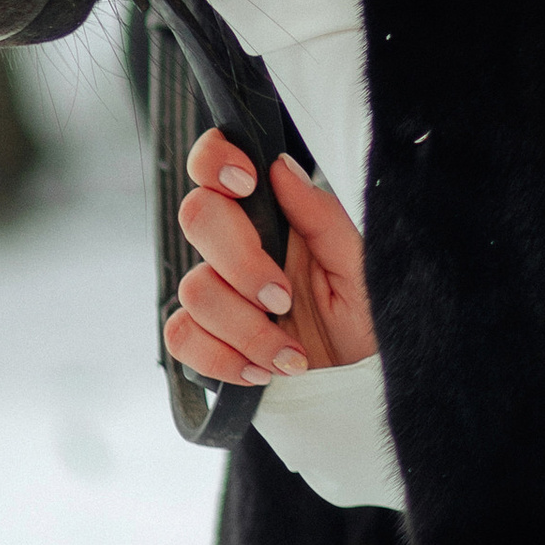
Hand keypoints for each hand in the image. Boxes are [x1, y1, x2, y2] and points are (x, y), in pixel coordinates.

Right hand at [165, 127, 375, 383]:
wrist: (356, 384)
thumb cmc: (363, 320)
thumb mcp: (357, 266)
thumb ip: (320, 216)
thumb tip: (282, 166)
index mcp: (272, 217)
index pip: (216, 163)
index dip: (214, 159)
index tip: (247, 184)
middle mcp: (237, 248)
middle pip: (197, 217)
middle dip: (242, 263)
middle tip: (283, 297)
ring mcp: (216, 292)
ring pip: (195, 289)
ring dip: (248, 329)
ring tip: (289, 353)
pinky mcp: (203, 337)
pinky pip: (181, 337)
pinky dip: (223, 359)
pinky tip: (260, 370)